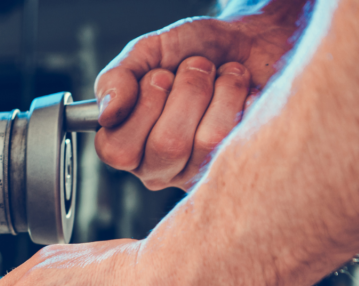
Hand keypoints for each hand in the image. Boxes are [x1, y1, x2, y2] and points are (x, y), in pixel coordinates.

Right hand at [94, 0, 306, 190]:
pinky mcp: (232, 166)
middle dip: (188, 91)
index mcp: (126, 144)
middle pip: (166, 146)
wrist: (251, 40)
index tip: (160, 76)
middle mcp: (157, 167)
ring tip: (223, 75)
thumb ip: (116, 79)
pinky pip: (237, 137)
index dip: (144, 105)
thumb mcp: (146, 52)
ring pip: (204, 142)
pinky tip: (243, 92)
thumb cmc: (196, 49)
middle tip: (196, 68)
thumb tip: (107, 114)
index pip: (118, 150)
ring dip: (220, 90)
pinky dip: (243, 99)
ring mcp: (194, 172)